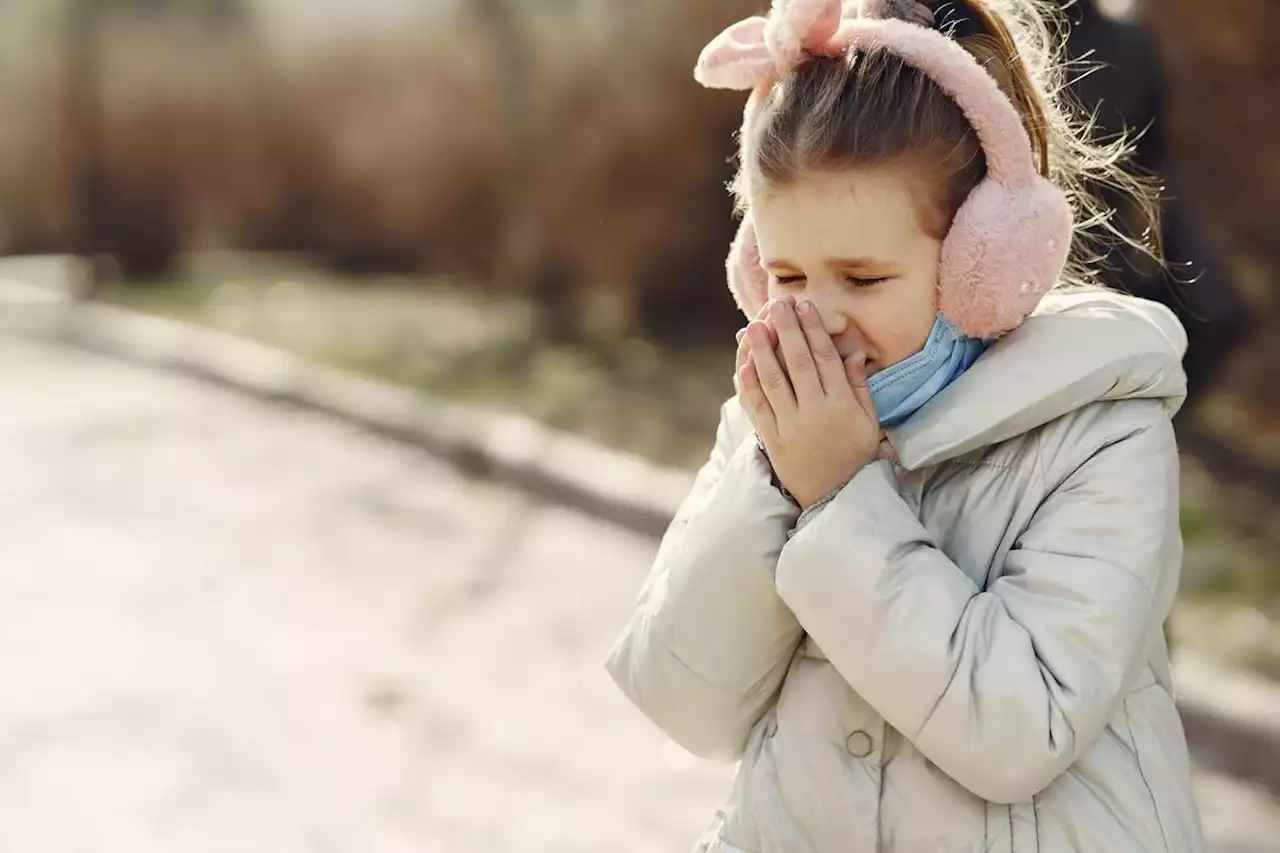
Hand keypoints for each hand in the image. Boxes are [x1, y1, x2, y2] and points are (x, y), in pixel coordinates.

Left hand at [737, 297, 880, 507]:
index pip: (825, 359)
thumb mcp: (868, 422)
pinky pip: (758, 407)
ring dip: (762, 351)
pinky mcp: (772, 440)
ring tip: (754, 326)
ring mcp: (791, 426)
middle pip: (797, 363)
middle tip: (778, 304)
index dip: (814, 330)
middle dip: (786, 330)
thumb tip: (854, 351)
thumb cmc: (854, 455)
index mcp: (841, 406)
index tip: (805, 307)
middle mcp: (815, 413)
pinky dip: (750, 384)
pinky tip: (745, 363)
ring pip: (773, 381)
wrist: (834, 496)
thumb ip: (859, 386)